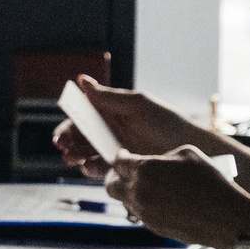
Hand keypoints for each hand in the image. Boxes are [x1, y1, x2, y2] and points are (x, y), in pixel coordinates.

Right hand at [52, 77, 211, 179]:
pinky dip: (91, 168)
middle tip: (63, 147)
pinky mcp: (122, 167)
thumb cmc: (167, 122)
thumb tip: (82, 80)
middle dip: (68, 141)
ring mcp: (115, 149)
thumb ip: (109, 96)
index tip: (61, 132)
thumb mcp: (138, 105)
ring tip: (73, 158)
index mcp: (112, 111)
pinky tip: (88, 166)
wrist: (188, 149)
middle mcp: (110, 130)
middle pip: (80, 136)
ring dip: (76, 155)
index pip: (83, 115)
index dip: (69, 122)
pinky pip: (100, 168)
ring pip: (87, 152)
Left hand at [104, 145, 249, 248]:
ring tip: (149, 187)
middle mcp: (139, 191)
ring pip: (125, 201)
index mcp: (145, 169)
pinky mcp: (152, 227)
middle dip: (115, 178)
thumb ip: (163, 156)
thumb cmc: (210, 181)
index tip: (123, 155)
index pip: (118, 162)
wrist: (225, 217)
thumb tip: (154, 163)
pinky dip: (145, 206)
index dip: (120, 157)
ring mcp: (144, 212)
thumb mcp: (188, 154)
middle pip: (111, 186)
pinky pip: (140, 214)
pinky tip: (162, 202)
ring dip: (131, 193)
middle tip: (125, 174)